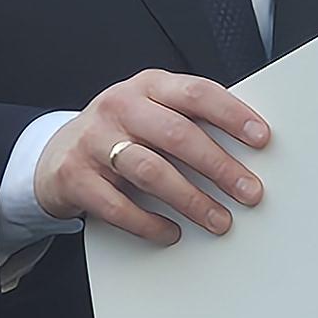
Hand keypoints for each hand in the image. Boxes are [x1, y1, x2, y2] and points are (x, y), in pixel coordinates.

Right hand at [33, 70, 270, 247]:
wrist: (56, 153)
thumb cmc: (120, 133)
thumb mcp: (151, 113)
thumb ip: (189, 121)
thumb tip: (248, 150)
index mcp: (147, 86)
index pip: (196, 93)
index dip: (231, 115)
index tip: (261, 138)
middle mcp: (119, 107)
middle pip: (177, 135)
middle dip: (219, 167)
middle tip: (250, 191)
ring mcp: (94, 141)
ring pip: (151, 171)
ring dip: (191, 200)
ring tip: (219, 220)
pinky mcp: (75, 176)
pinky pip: (118, 206)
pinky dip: (149, 224)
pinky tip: (171, 232)